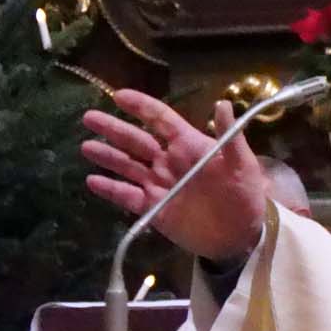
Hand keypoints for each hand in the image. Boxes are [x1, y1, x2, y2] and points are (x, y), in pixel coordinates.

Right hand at [81, 90, 267, 261]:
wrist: (242, 235)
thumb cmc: (245, 194)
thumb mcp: (243, 164)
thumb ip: (230, 136)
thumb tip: (222, 103)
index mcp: (189, 145)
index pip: (160, 120)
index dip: (141, 106)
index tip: (119, 95)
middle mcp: (169, 161)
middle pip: (136, 140)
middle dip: (113, 128)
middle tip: (89, 117)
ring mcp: (159, 185)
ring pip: (128, 166)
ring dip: (107, 156)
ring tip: (85, 146)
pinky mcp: (153, 209)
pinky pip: (127, 196)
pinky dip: (110, 189)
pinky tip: (92, 181)